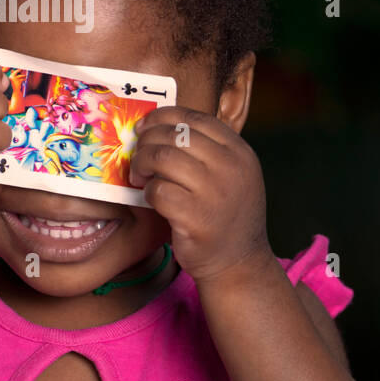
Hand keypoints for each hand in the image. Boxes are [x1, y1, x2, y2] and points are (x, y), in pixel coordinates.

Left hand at [129, 106, 272, 282]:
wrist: (239, 263)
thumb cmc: (226, 215)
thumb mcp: (232, 175)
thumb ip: (206, 151)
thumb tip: (155, 128)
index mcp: (240, 152)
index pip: (195, 119)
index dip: (163, 118)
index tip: (144, 127)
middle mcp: (232, 168)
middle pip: (175, 135)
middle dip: (147, 142)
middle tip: (138, 157)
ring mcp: (216, 192)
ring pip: (163, 158)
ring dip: (142, 165)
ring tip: (141, 177)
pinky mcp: (196, 218)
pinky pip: (158, 191)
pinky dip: (149, 193)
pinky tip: (153, 199)